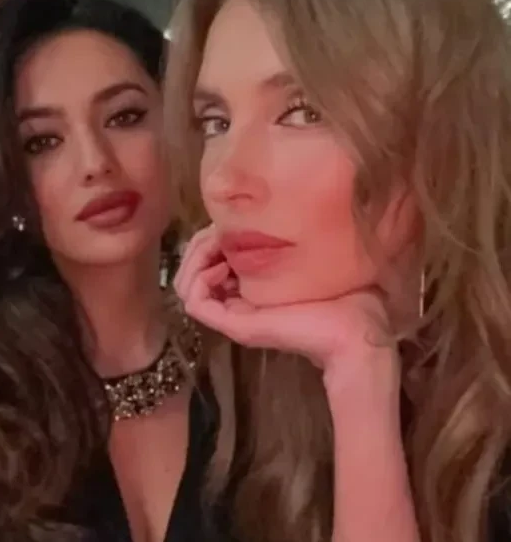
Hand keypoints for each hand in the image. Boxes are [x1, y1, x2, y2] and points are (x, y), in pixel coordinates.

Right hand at [175, 226, 398, 391]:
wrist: (354, 332)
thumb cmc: (344, 296)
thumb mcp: (308, 258)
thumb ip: (286, 241)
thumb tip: (270, 210)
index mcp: (253, 287)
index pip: (211, 259)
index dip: (211, 237)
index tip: (230, 222)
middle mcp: (238, 301)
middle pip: (194, 270)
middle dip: (199, 244)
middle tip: (220, 231)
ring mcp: (234, 315)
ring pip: (187, 286)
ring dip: (194, 259)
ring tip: (217, 245)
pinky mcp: (234, 324)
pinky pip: (195, 302)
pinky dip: (198, 280)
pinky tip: (221, 265)